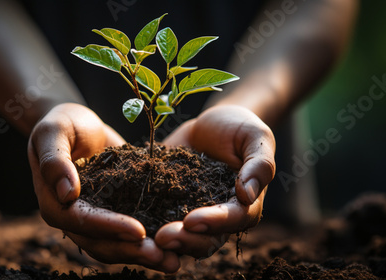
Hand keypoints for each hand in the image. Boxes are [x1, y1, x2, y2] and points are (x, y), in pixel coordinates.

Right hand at [28, 103, 179, 271]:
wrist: (79, 123)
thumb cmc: (63, 123)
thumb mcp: (53, 132)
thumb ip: (55, 160)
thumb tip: (66, 193)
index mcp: (54, 202)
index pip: (80, 221)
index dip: (108, 228)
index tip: (138, 231)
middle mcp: (73, 218)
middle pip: (100, 243)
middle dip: (132, 251)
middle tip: (164, 257)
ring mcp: (95, 218)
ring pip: (116, 246)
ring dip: (144, 255)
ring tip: (174, 260)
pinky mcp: (115, 212)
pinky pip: (130, 233)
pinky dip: (150, 241)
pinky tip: (176, 245)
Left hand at [155, 105, 275, 257]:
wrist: (212, 123)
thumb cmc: (239, 128)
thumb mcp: (255, 137)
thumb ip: (259, 164)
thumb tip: (247, 195)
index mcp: (243, 205)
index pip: (233, 220)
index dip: (214, 223)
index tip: (192, 221)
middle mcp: (217, 216)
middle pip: (205, 238)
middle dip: (185, 240)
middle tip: (163, 237)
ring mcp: (190, 211)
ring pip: (181, 236)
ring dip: (165, 240)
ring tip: (146, 238)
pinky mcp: (168, 202)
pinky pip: (157, 216)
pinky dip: (145, 222)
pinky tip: (127, 220)